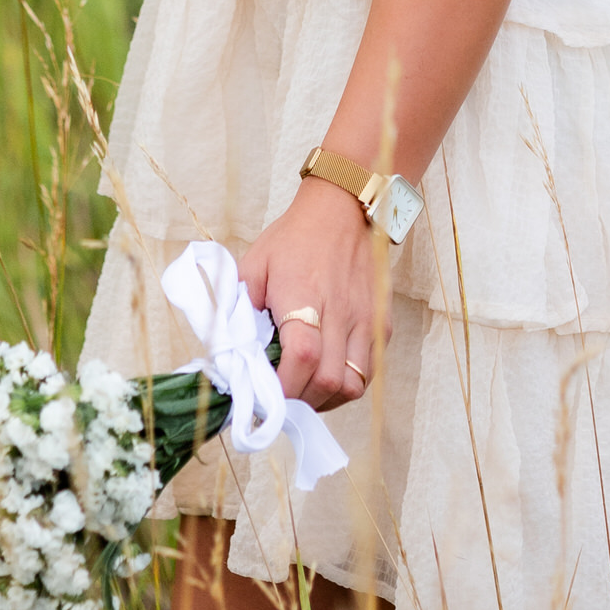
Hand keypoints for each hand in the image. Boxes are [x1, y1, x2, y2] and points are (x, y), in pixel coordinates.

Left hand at [237, 178, 385, 410]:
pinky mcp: (381, 322)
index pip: (302, 357)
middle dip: (301, 400)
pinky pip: (370, 370)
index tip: (265, 395)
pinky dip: (349, 385)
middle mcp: (340, 312)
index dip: (283, 387)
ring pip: (354, 384)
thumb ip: (239, 306)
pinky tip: (329, 377)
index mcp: (304, 296)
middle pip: (328, 380)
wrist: (343, 208)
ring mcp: (366, 319)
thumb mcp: (255, 263)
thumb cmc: (295, 237)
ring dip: (327, 399)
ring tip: (306, 391)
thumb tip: (228, 348)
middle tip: (282, 397)